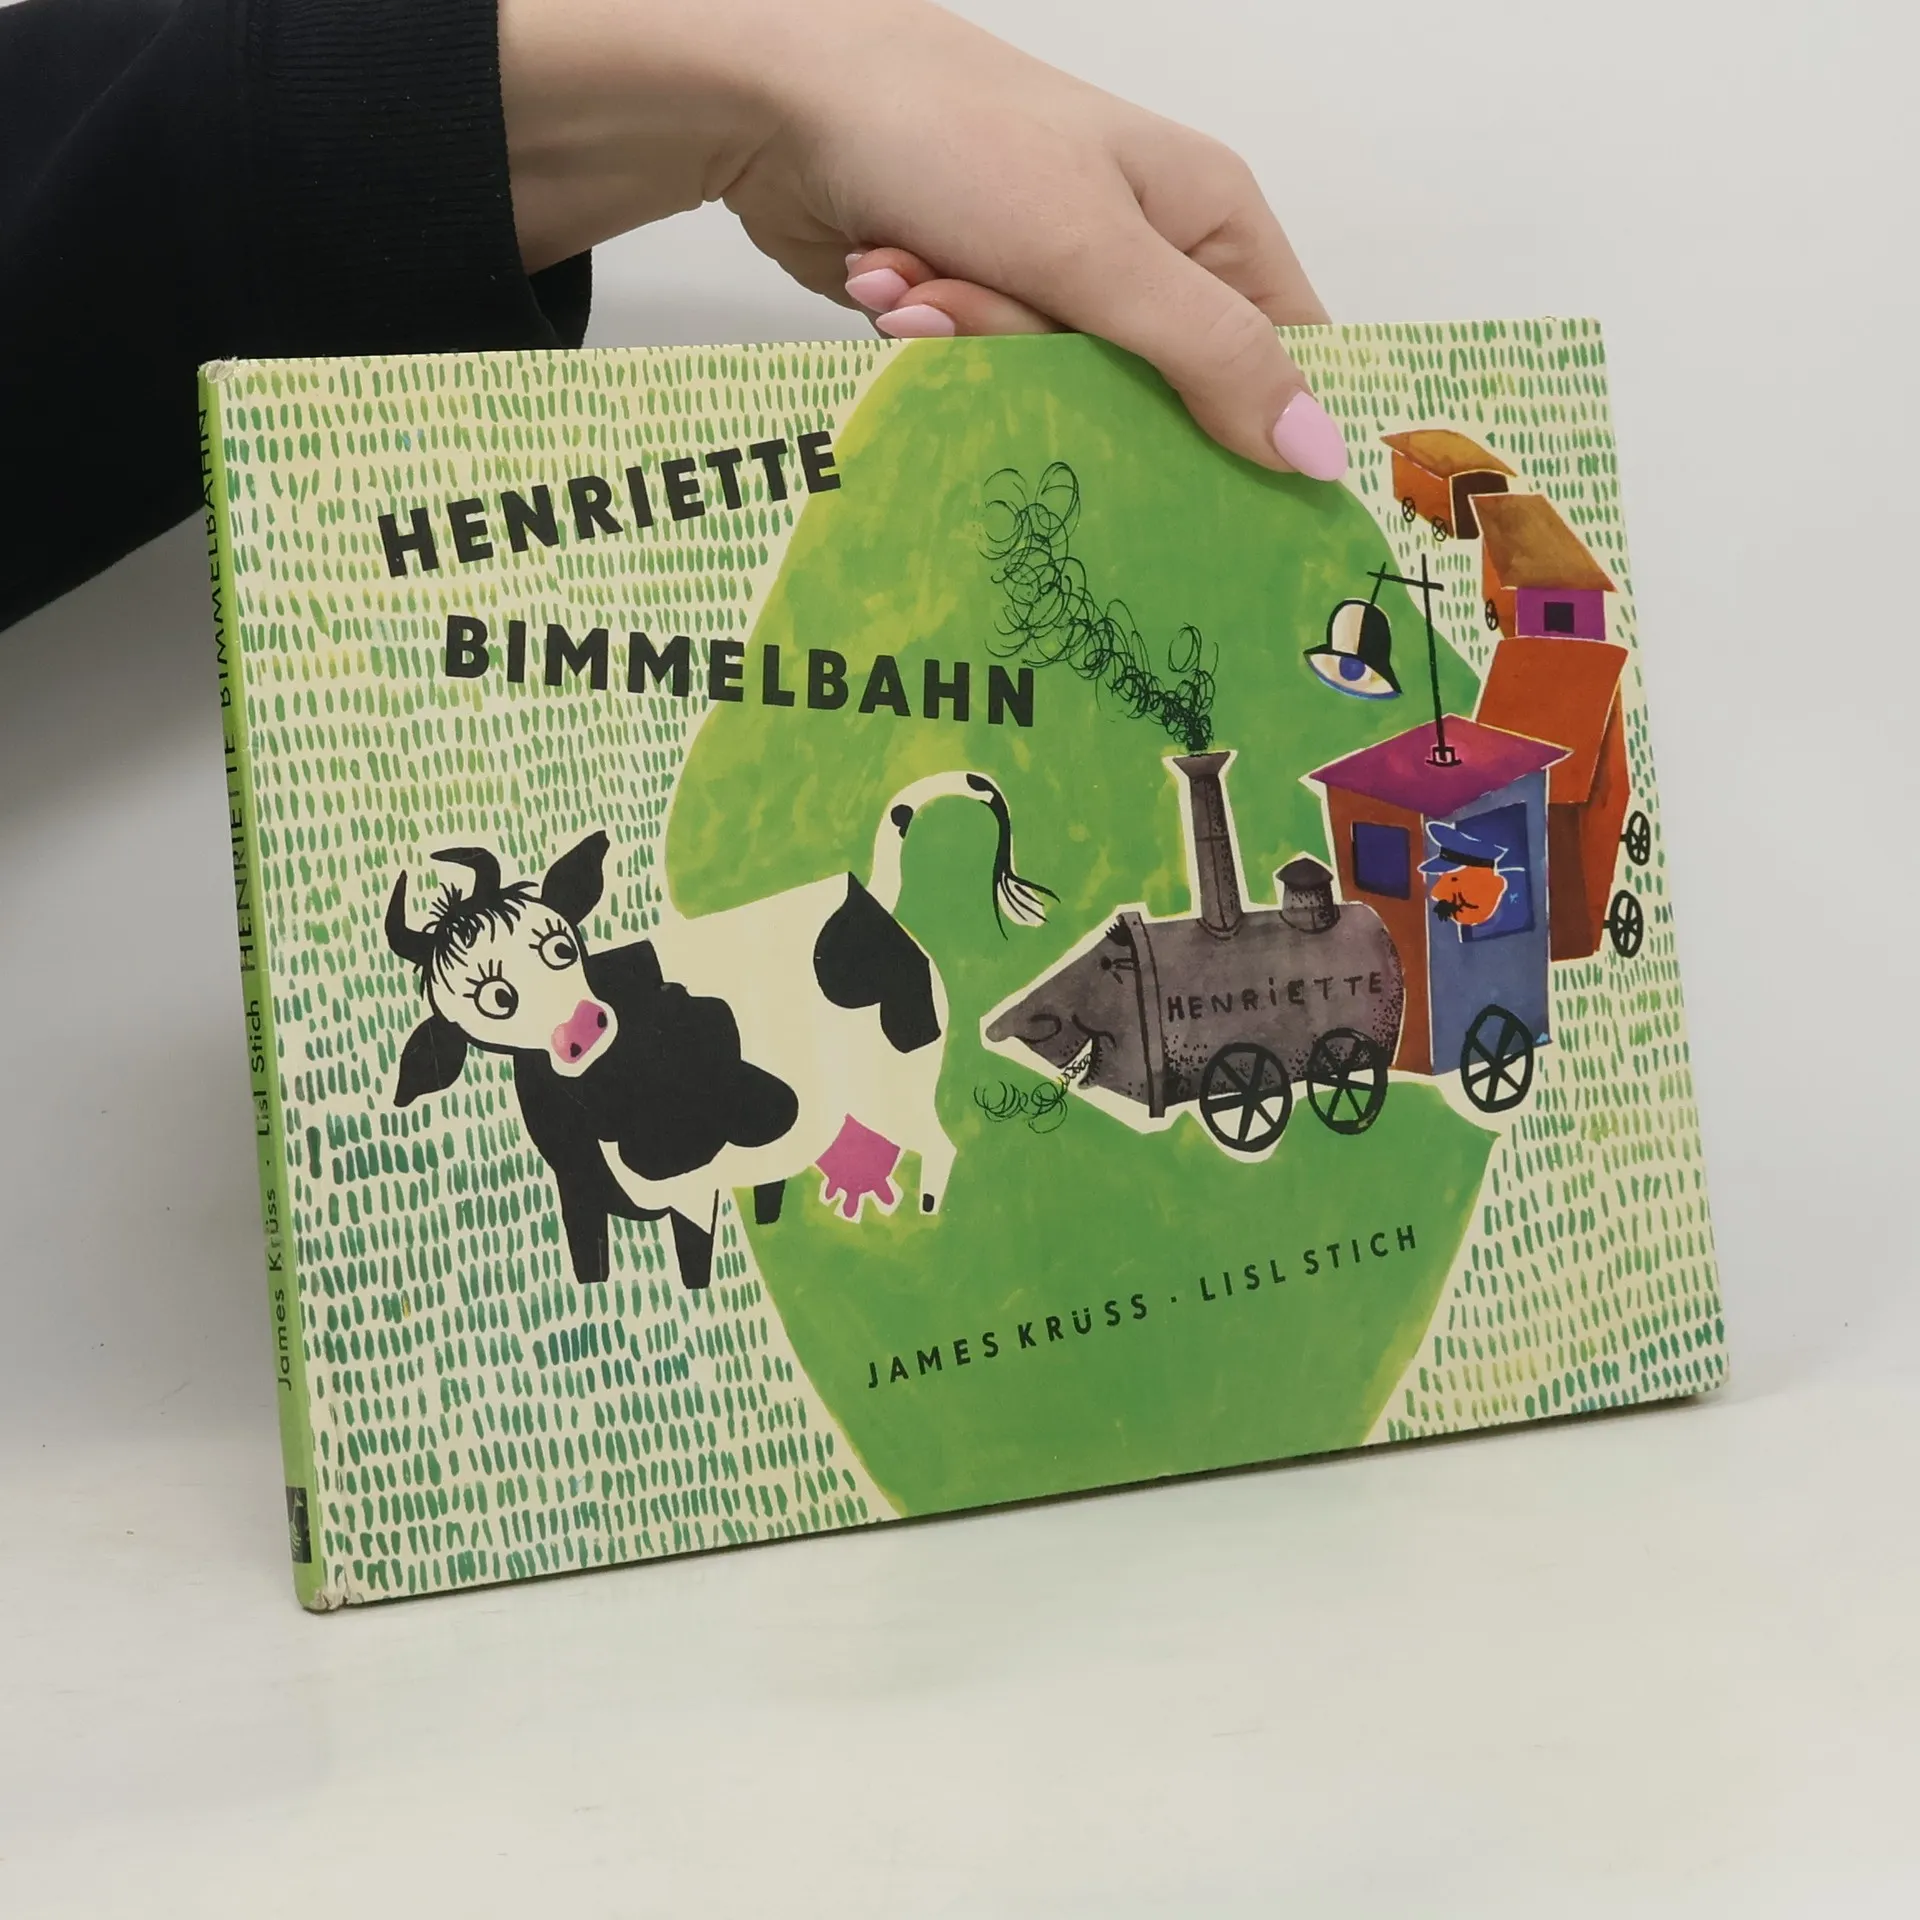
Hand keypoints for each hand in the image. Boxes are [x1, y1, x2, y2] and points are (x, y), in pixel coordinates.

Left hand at [499, 0, 1345, 479]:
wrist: (787, 102)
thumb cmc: (956, 143)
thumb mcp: (1099, 254)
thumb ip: (1208, 356)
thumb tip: (1320, 454)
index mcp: (1212, 220)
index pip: (1287, 355)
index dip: (1267, 434)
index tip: (1227, 508)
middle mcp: (1150, 257)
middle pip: (1159, 396)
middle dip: (1065, 376)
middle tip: (989, 315)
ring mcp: (1064, 288)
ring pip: (1064, 398)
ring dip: (979, 350)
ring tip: (919, 284)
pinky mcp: (990, 313)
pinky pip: (994, 382)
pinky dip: (939, 343)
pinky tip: (892, 286)